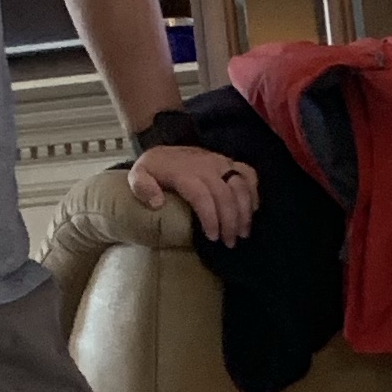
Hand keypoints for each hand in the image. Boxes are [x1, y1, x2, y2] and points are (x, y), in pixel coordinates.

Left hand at [129, 142, 257, 249]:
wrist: (164, 148)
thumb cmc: (153, 168)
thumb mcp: (137, 175)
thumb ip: (141, 187)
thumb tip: (156, 202)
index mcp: (184, 172)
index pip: (202, 196)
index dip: (210, 218)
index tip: (213, 237)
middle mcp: (206, 165)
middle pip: (225, 195)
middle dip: (230, 221)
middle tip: (230, 243)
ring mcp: (220, 162)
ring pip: (240, 186)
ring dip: (245, 211)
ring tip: (243, 232)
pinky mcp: (229, 162)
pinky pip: (248, 173)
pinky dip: (254, 191)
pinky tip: (254, 210)